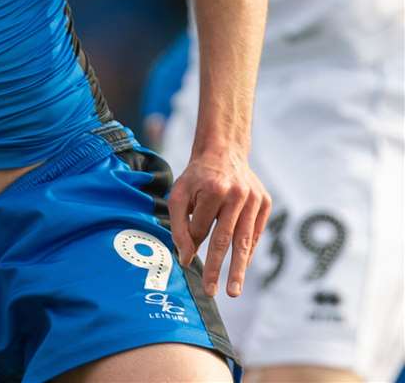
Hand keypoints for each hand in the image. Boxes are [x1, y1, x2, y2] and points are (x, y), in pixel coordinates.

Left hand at [168, 148, 269, 297]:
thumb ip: (178, 224)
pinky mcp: (266, 203)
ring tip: (233, 291)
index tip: (187, 261)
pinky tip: (240, 267)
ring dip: (238, 269)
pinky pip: (254, 233)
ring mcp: (255, 199)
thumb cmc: (197, 176)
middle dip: (217, 268)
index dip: (192, 243)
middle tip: (212, 292)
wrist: (223, 150)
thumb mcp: (179, 193)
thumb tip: (185, 258)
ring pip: (244, 241)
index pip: (201, 227)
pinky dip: (247, 251)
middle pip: (225, 239)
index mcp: (214, 189)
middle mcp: (238, 194)